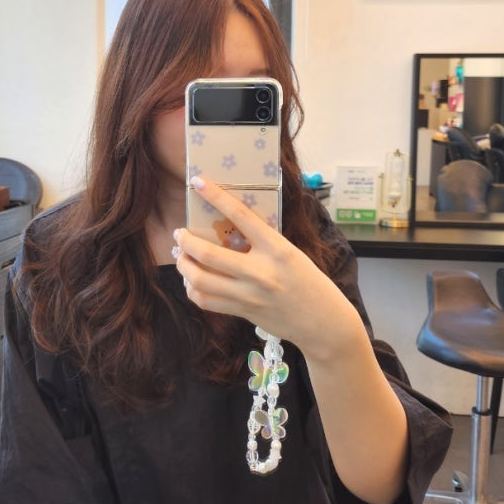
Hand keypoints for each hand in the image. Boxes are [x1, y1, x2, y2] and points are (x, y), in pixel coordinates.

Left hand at [174, 175, 342, 351]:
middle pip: (208, 255)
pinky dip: (192, 289)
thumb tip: (229, 229)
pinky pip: (206, 301)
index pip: (241, 216)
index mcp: (277, 249)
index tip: (199, 182)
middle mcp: (261, 272)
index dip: (216, 197)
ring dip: (184, 266)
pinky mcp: (243, 312)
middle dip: (186, 241)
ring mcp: (249, 295)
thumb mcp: (290, 253)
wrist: (323, 322)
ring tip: (182, 256)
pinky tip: (192, 280)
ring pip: (200, 281)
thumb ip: (262, 242)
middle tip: (180, 233)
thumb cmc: (309, 281)